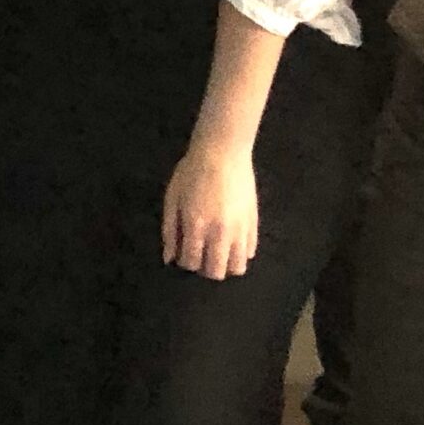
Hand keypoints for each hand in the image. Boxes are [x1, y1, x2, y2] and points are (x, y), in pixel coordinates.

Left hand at [162, 143, 259, 279]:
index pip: (191, 263)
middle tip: (200, 254)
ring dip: (225, 265)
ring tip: (217, 252)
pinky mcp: (254, 223)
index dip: (184, 262)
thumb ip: (170, 230)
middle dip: (204, 269)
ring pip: (237, 267)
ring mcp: (241, 230)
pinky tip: (231, 241)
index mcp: (196, 226)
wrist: (223, 152)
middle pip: (216, 272)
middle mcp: (220, 233)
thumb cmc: (192, 172)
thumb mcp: (173, 198)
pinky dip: (240, 253)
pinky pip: (250, 251)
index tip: (183, 252)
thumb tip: (169, 258)